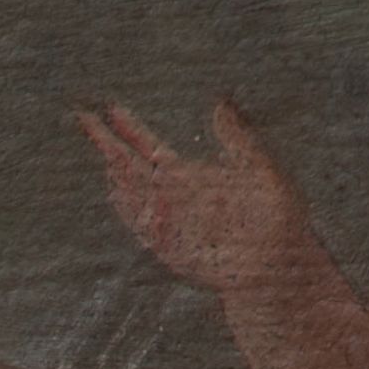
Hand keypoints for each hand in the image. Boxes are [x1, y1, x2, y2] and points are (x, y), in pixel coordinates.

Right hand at [79, 100, 318, 293]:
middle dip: (109, 145)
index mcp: (190, 178)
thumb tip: (219, 103)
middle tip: (84, 118)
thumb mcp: (261, 167)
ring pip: (134, 198)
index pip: (150, 150)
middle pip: (132, 169)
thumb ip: (237, 137)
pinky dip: (134, 213)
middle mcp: (175, 201)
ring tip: (103, 153)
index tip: (112, 108)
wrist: (283, 265)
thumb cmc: (277, 218)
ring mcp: (172, 226)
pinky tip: (119, 194)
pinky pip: (149, 230)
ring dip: (117, 177)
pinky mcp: (176, 251)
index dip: (130, 129)